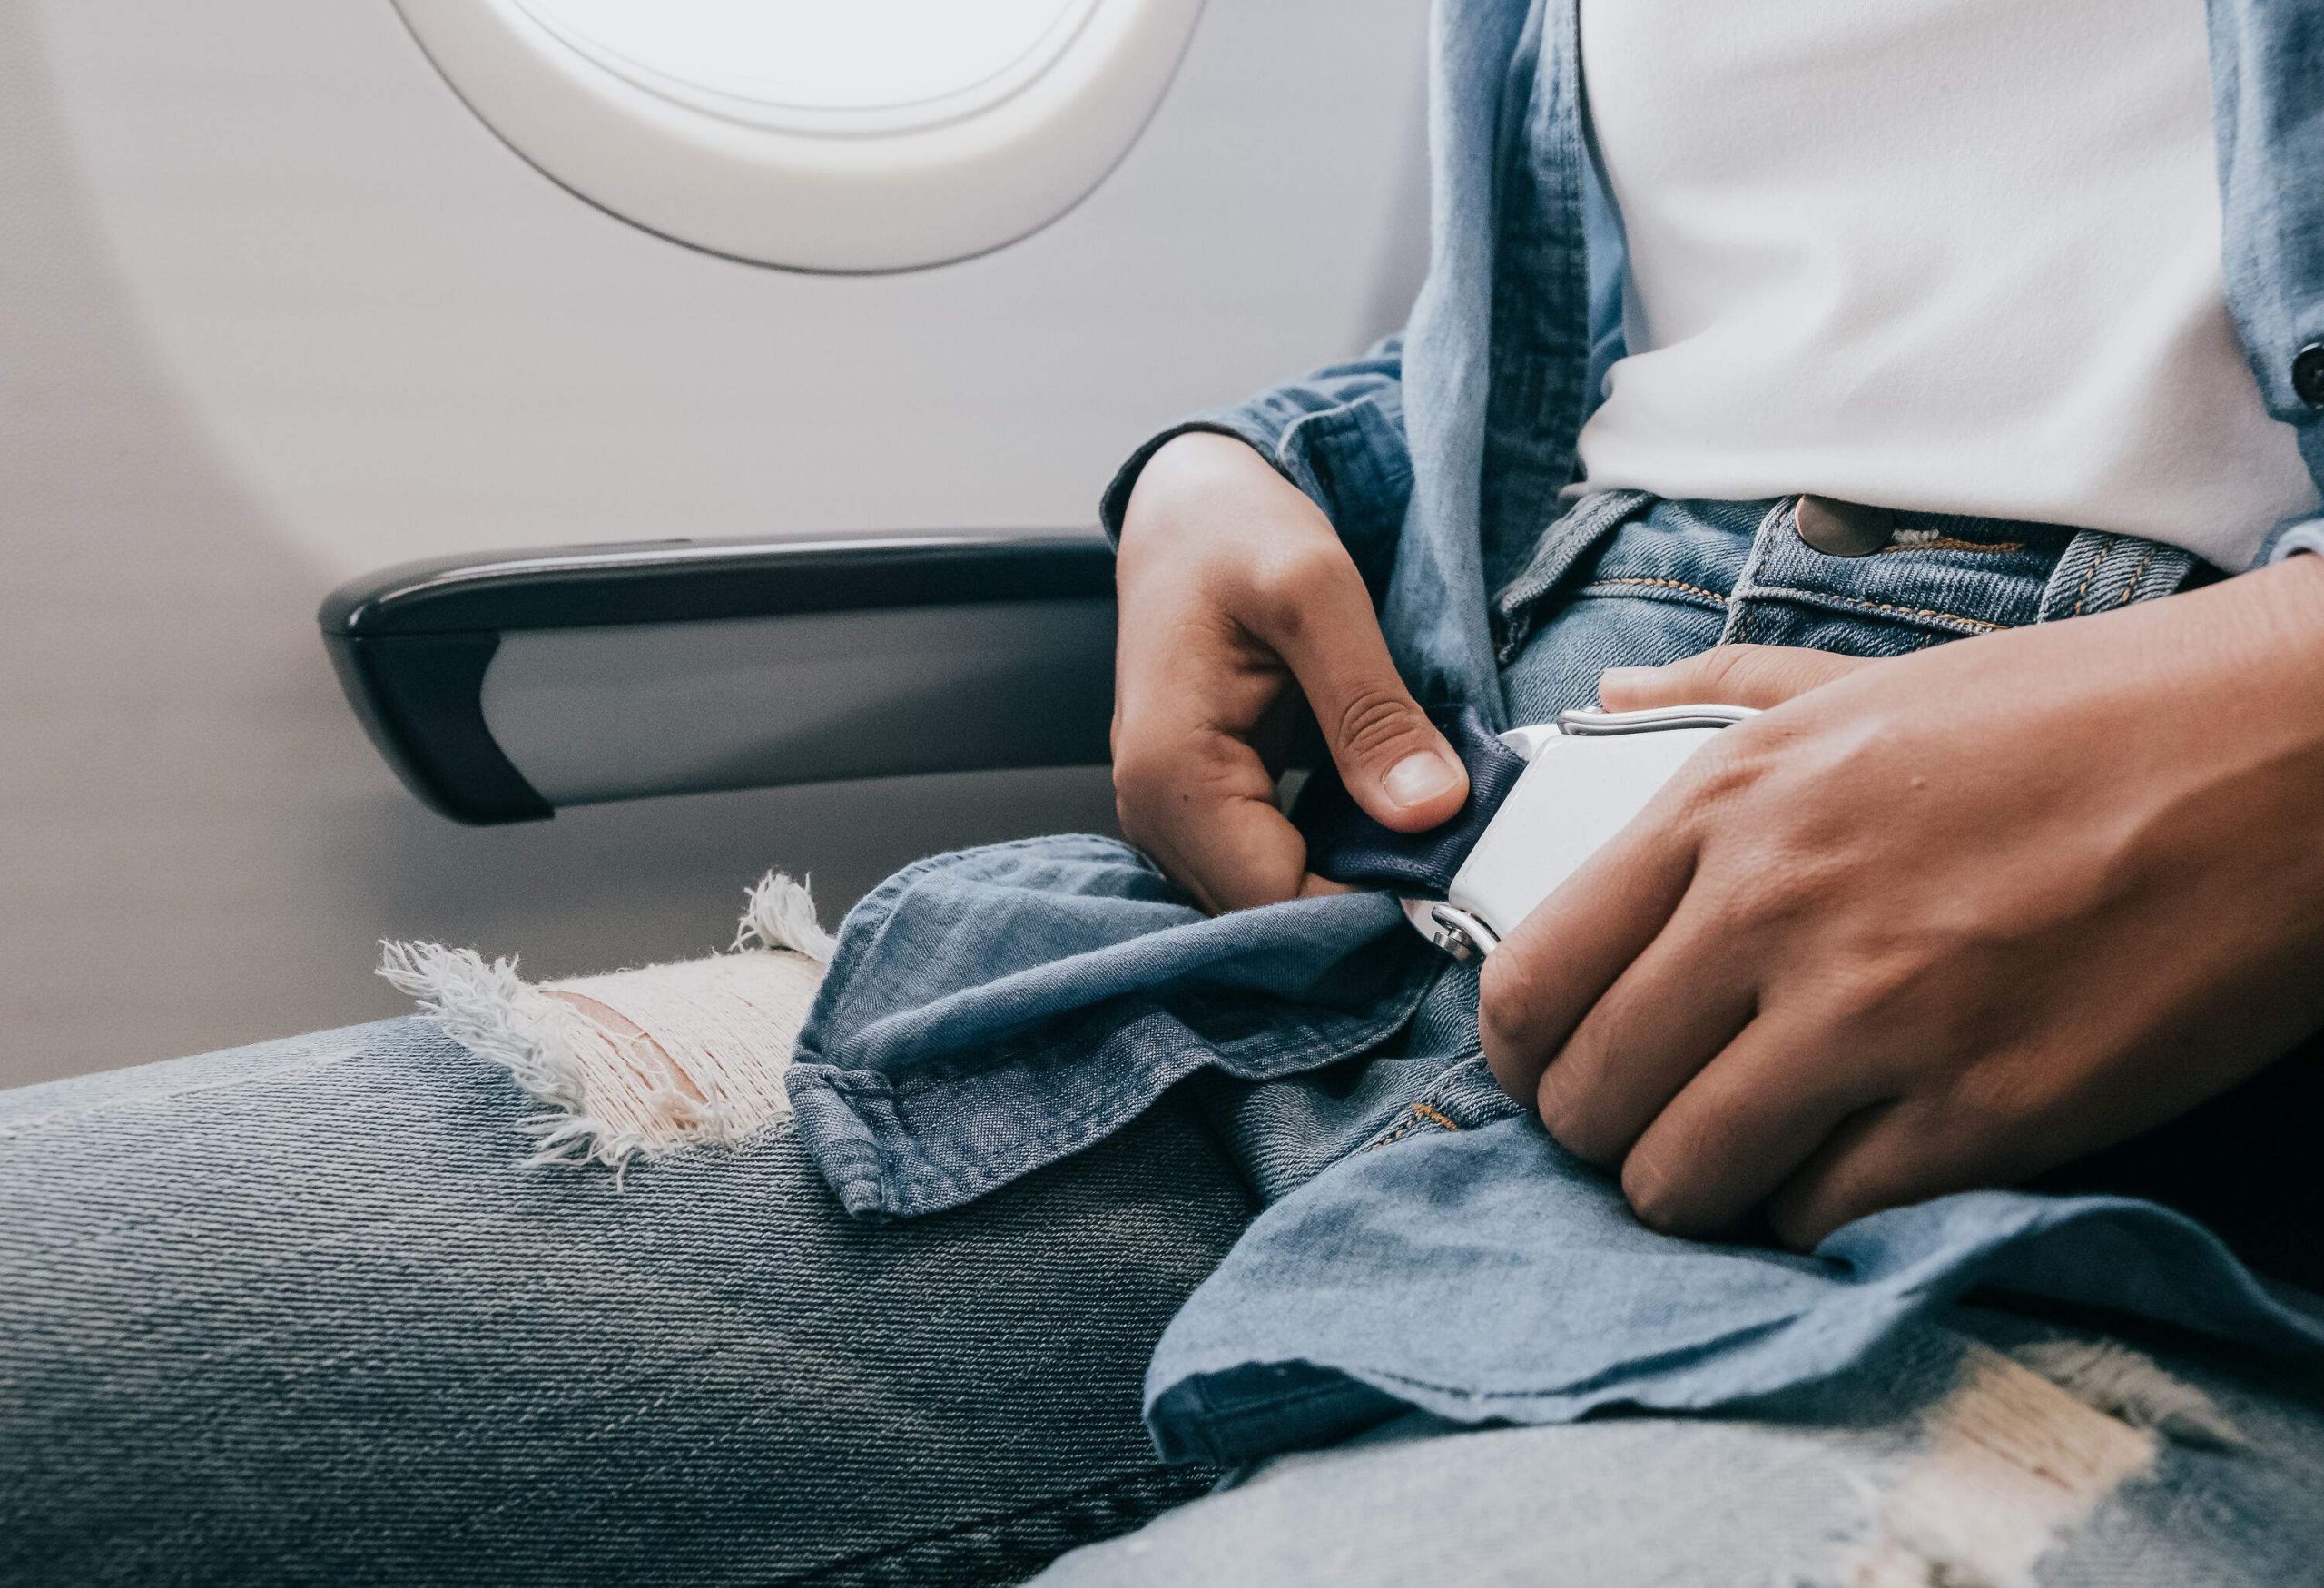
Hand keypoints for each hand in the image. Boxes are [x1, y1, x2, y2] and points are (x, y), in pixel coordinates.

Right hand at [1111, 433, 1467, 911]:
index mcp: (1172, 771)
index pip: (1273, 903)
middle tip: (1453, 870)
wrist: (1184, 506)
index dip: (1366, 909)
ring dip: (1347, 891)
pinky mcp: (1198, 810)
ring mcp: (1170, 818)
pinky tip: (1382, 841)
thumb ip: (1370, 708)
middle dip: (1360, 907)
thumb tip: (1429, 810)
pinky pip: (1265, 869)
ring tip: (1426, 857)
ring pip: (1266, 903)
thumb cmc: (1233, 532)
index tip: (1451, 884)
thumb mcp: (1316, 594)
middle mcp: (1154, 814)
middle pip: (1266, 918)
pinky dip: (1327, 866)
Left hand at [1479, 557, 2323, 1246]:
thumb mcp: (1860, 680)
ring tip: (1745, 1164)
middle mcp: (1771, 910)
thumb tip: (1610, 697)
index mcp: (1724, 805)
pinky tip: (1845, 1175)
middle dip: (1604, 1137)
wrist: (2276, 753)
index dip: (1523, 1057)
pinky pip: (1819, 1220)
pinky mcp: (1982, 1111)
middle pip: (1591, 1101)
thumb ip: (1713, 701)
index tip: (1557, 1075)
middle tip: (1654, 1132)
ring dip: (1698, 1194)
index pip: (1531, 980)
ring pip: (1683, 1182)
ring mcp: (1874, 1015)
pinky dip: (1813, 1220)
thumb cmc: (2068, 715)